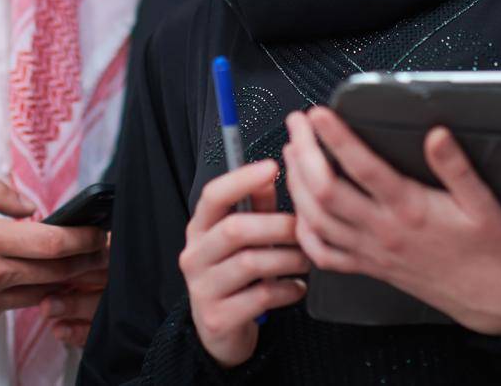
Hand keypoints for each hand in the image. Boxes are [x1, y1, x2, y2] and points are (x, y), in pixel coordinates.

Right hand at [0, 176, 108, 337]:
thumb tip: (29, 206)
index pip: (54, 244)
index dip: (84, 239)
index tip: (97, 233)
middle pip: (54, 273)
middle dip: (79, 260)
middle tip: (94, 249)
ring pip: (35, 293)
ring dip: (51, 278)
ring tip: (58, 262)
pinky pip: (5, 308)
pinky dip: (12, 292)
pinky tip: (5, 278)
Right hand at [180, 159, 310, 368]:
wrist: (219, 332)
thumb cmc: (236, 276)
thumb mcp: (242, 240)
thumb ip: (256, 208)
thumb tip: (269, 174)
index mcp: (199, 229)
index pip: (213, 196)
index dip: (241, 179)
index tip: (271, 167)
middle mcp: (194, 256)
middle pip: (235, 229)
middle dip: (277, 225)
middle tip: (304, 229)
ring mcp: (202, 288)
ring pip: (250, 263)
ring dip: (287, 258)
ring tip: (305, 259)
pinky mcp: (218, 317)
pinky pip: (260, 297)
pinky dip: (287, 290)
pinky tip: (297, 287)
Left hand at [283, 107, 500, 335]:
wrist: (491, 298)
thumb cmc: (488, 248)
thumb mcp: (482, 203)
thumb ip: (456, 167)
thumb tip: (436, 134)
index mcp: (410, 209)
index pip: (363, 167)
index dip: (336, 138)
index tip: (318, 114)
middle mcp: (383, 230)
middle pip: (326, 190)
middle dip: (303, 152)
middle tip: (296, 123)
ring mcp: (371, 251)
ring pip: (317, 220)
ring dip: (296, 185)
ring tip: (290, 153)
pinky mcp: (369, 268)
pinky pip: (324, 255)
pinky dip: (304, 233)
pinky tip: (299, 211)